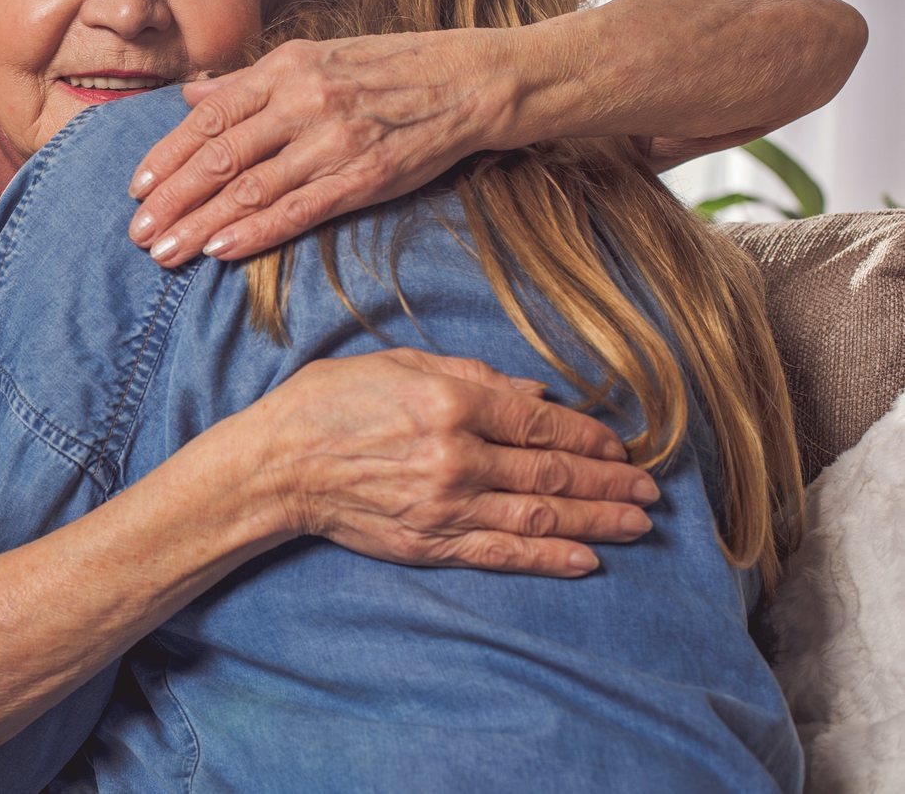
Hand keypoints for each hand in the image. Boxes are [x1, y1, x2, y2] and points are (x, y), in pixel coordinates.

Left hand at [127, 32, 512, 266]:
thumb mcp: (316, 56)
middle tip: (138, 231)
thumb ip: (250, 80)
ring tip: (166, 252)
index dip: (169, 154)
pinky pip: (298, 210)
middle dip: (173, 198)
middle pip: (221, 156)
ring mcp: (333, 140)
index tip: (138, 186)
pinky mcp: (364, 177)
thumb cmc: (391, 69)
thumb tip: (191, 95)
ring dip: (201, 224)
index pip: (211, 116)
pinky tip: (221, 250)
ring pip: (251, 188)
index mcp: (286, 69)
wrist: (470, 80)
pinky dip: (255, 232)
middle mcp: (304, 101)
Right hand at [248, 348, 657, 577]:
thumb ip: (469, 375)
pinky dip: (549, 559)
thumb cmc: (329, 403)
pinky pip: (501, 554)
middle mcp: (457, 456)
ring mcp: (445, 506)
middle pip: (550, 473)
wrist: (276, 465)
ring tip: (637, 524)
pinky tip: (587, 561)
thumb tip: (533, 392)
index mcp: (449, 402)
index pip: (539, 421)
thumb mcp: (396, 364)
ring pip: (538, 517)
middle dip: (607, 481)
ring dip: (596, 521)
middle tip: (649, 489)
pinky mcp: (430, 543)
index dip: (587, 435)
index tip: (619, 445)